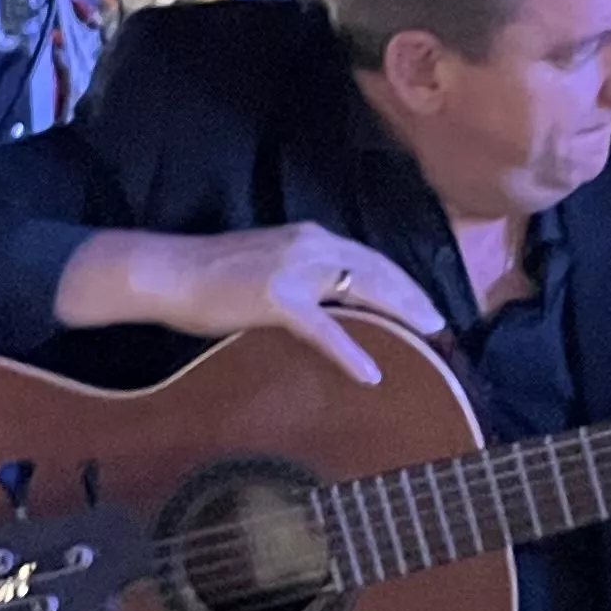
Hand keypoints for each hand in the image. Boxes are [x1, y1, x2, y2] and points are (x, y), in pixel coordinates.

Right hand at [57, 225, 447, 385]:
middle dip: (413, 297)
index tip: (425, 303)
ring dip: (400, 314)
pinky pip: (325, 329)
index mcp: (310, 237)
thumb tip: (332, 299)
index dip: (402, 281)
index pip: (369, 257)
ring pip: (362, 290)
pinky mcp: (277, 298)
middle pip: (377, 270)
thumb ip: (305, 276)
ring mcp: (295, 270)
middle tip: (441, 323)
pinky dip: (351, 352)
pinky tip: (370, 373)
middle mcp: (311, 245)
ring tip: (428, 337)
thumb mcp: (270, 264)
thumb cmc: (211, 274)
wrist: (169, 271)